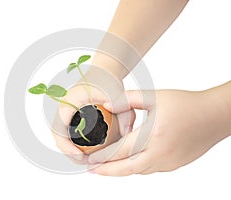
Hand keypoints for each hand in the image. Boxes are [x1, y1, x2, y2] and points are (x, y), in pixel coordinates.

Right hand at [52, 80, 135, 162]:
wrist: (103, 73)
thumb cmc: (107, 81)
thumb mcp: (116, 95)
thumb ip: (123, 112)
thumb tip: (126, 133)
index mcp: (68, 104)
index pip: (59, 130)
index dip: (66, 147)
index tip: (80, 156)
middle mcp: (64, 110)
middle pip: (61, 138)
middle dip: (71, 153)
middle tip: (88, 162)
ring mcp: (68, 114)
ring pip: (66, 138)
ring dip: (75, 150)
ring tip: (91, 159)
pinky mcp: (74, 117)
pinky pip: (72, 134)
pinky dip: (79, 144)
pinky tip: (92, 151)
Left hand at [88, 89, 230, 175]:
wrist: (214, 116)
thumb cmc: (186, 103)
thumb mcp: (155, 97)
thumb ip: (128, 100)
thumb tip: (107, 105)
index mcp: (153, 136)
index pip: (120, 151)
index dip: (102, 156)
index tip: (88, 159)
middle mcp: (160, 154)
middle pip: (126, 168)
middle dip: (107, 171)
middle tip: (91, 170)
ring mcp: (169, 162)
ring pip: (138, 171)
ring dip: (121, 170)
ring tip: (107, 167)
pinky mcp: (175, 164)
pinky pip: (150, 169)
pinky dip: (136, 167)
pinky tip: (129, 161)